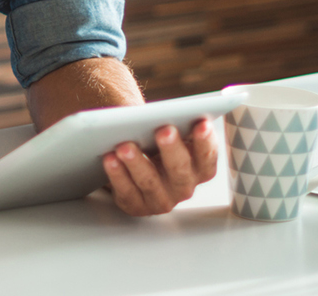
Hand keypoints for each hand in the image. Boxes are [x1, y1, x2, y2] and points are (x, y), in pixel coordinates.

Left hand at [99, 118, 218, 215]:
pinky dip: (117, 175)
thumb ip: (179, 127)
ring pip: (150, 182)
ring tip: (125, 146)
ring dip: (138, 163)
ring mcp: (161, 200)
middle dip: (172, 149)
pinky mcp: (137, 206)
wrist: (137, 164)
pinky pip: (127, 192)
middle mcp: (184, 187)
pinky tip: (110, 159)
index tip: (201, 123)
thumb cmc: (157, 144)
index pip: (207, 158)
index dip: (206, 142)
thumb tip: (172, 112)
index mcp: (199, 169)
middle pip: (180, 170)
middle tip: (164, 130)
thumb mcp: (172, 137)